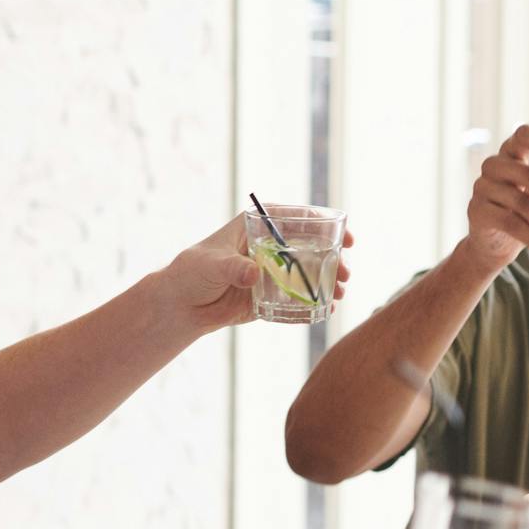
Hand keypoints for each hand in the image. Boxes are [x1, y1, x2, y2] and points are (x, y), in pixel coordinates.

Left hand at [163, 209, 355, 332]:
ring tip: (340, 293)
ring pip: (309, 271)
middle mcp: (270, 246)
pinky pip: (299, 297)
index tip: (345, 238)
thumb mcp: (212, 265)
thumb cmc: (192, 272)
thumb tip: (253, 273)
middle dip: (334, 258)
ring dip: (329, 281)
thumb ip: (234, 267)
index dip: (325, 225)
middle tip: (346, 273)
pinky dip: (315, 302)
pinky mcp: (273, 294)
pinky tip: (327, 309)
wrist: (182, 305)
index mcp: (258, 226)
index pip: (298, 219)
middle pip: (311, 246)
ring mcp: (274, 270)